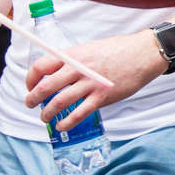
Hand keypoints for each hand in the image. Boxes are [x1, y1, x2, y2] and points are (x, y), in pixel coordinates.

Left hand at [23, 31, 163, 129]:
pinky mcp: (103, 97)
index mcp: (74, 55)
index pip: (41, 66)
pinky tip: (62, 126)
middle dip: (33, 98)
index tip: (30, 86)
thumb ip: (74, 60)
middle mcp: (79, 69)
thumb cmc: (118, 50)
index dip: (30, 78)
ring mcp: (91, 84)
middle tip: (30, 104)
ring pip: (59, 102)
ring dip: (47, 113)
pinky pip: (79, 113)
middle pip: (46, 86)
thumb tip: (57, 72)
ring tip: (44, 118)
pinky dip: (67, 122)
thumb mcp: (90, 48)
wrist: (143, 54)